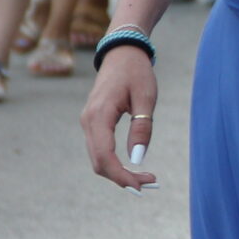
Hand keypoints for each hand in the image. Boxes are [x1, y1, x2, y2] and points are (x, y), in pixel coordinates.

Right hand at [81, 47, 160, 189]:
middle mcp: (88, 122)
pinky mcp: (93, 124)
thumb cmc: (136, 72)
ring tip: (146, 178)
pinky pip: (100, 150)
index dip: (120, 175)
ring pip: (98, 158)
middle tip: (150, 183)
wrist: (121, 53)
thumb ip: (142, 127)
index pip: (104, 156)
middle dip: (122, 178)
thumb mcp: (146, 97)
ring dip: (118, 172)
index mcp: (99, 115)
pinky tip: (133, 167)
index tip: (140, 185)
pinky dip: (114, 162)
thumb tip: (138, 159)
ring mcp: (88, 123)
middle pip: (99, 162)